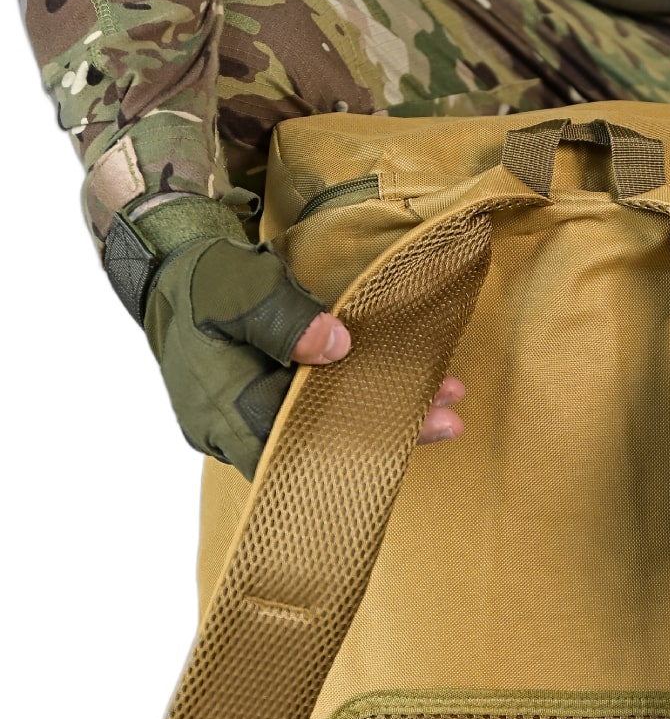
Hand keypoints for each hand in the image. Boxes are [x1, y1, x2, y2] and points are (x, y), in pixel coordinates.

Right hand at [125, 196, 465, 479]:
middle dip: (387, 433)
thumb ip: (281, 319)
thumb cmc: (203, 281)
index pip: (295, 438)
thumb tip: (335, 348)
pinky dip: (365, 406)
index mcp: (225, 411)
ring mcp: (256, 426)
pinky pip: (322, 418)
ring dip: (385, 421)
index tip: (407, 422)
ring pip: (327, 434)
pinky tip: (412, 397)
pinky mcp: (272, 410)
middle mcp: (240, 433)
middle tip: (449, 421)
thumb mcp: (236, 287)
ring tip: (447, 409)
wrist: (172, 273)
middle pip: (321, 446)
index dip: (354, 434)